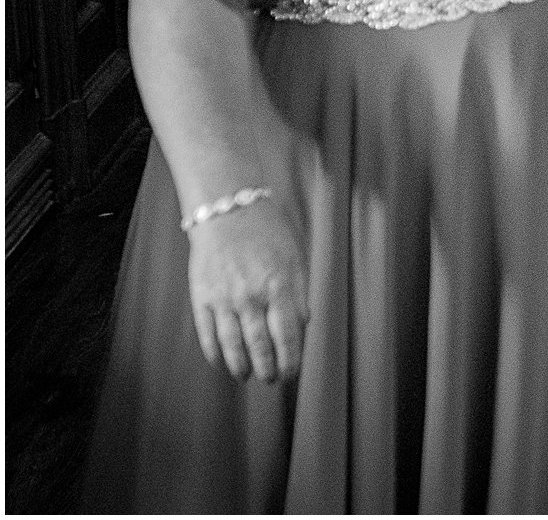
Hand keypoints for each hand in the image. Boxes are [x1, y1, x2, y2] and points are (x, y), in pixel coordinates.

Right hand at [186, 199, 308, 383]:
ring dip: (241, 366)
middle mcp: (252, 297)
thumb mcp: (296, 258)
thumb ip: (300, 293)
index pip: (288, 335)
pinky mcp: (202, 297)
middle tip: (271, 380)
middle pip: (261, 346)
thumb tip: (303, 325)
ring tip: (247, 376)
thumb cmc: (267, 232)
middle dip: (268, 369)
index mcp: (280, 287)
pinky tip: (220, 362)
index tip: (292, 373)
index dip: (291, 359)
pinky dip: (214, 353)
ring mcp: (225, 299)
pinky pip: (208, 333)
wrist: (227, 210)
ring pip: (233, 345)